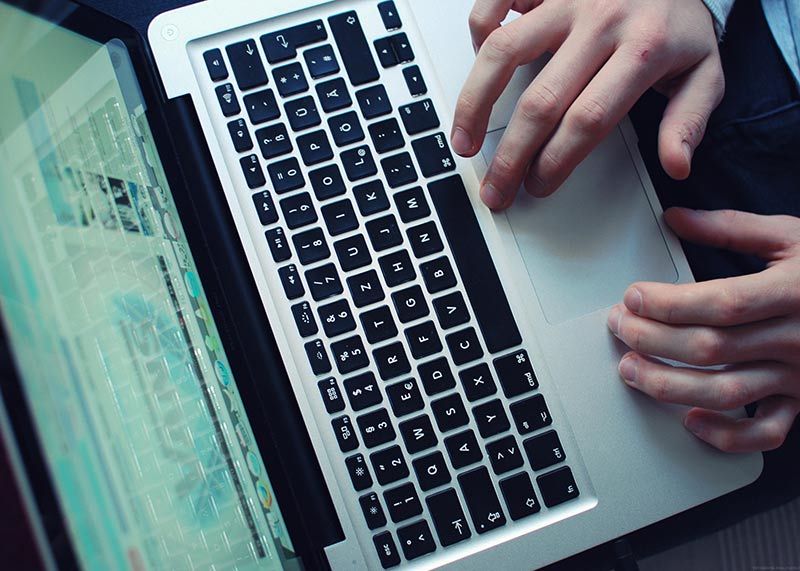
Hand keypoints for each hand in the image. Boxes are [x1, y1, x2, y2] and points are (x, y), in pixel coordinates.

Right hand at [453, 0, 723, 208]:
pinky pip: (493, 3)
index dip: (556, 161)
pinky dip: (477, 34)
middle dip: (511, 156)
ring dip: (475, 104)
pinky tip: (478, 68)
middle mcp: (599, 21)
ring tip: (464, 141)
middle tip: (495, 188)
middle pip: (541, 101)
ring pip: (503, 53)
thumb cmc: (680, 21)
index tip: (539, 185)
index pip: (588, 119)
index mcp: (643, 49)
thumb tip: (677, 166)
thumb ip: (689, 120)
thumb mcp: (704, 71)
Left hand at [607, 208, 799, 452]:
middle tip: (618, 326)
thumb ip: (732, 228)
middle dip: (652, 339)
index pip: (721, 303)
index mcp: (793, 291)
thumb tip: (675, 217)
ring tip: (630, 369)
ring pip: (728, 392)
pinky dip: (727, 436)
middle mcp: (797, 337)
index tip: (632, 296)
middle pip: (712, 348)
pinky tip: (691, 421)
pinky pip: (767, 433)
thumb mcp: (793, 236)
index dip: (669, 304)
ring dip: (669, 386)